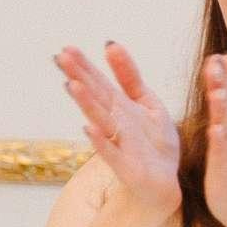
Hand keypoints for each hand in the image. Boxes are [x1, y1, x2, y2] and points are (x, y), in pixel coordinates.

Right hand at [55, 42, 179, 221]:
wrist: (165, 181)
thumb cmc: (153, 142)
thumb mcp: (148, 102)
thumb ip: (129, 76)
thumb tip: (110, 44)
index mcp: (119, 107)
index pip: (98, 83)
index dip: (84, 66)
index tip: (67, 48)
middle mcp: (114, 123)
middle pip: (95, 97)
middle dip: (79, 77)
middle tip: (60, 58)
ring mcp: (118, 144)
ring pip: (100, 120)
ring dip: (86, 103)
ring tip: (72, 85)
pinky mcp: (125, 166)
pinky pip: (112, 153)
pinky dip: (101, 142)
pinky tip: (89, 129)